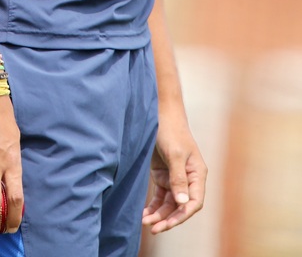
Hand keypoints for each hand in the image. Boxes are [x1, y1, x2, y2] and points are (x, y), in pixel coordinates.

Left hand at [142, 112, 206, 233]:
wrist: (158, 113)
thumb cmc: (170, 130)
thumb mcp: (175, 154)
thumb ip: (178, 179)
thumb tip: (183, 204)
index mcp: (197, 174)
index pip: (194, 202)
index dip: (182, 215)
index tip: (168, 224)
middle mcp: (188, 179)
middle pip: (180, 207)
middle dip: (168, 219)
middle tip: (153, 229)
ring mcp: (174, 178)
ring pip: (168, 204)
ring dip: (158, 214)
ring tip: (145, 222)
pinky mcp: (162, 175)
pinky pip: (159, 196)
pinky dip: (153, 206)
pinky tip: (144, 214)